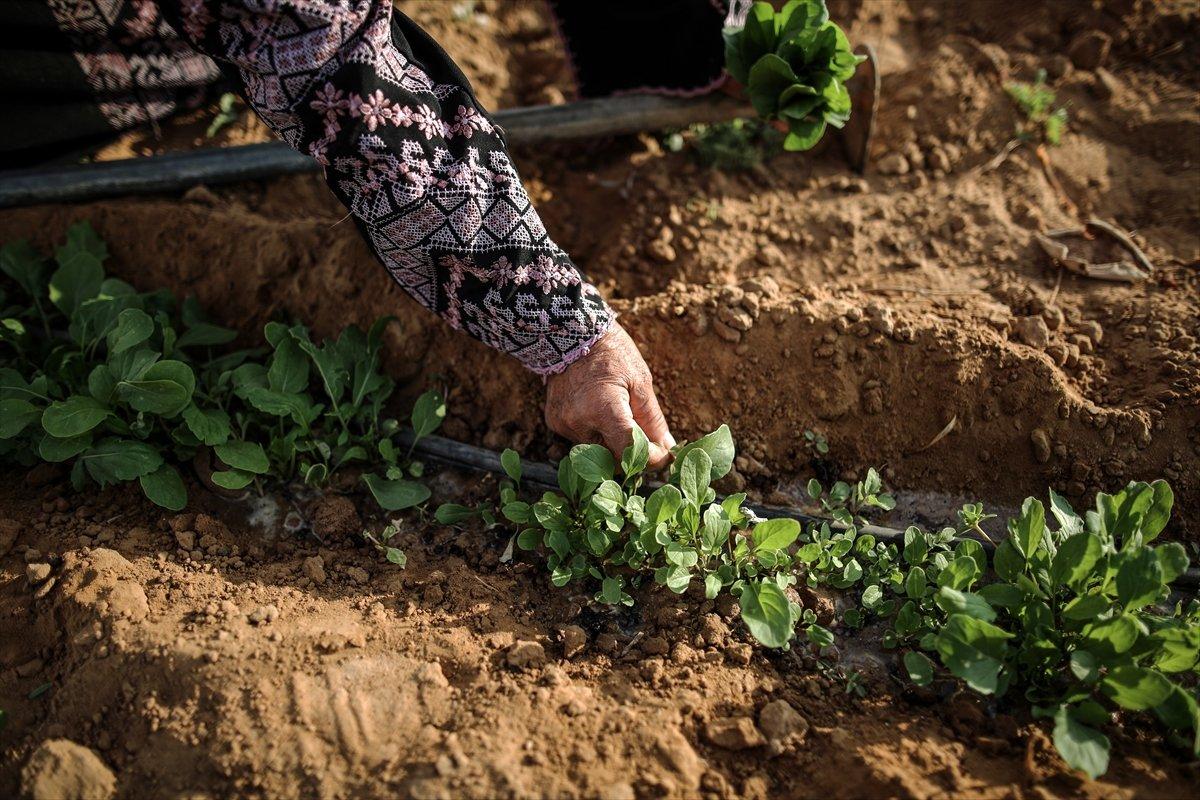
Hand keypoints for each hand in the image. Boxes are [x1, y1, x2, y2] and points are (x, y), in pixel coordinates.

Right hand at [545, 324, 674, 468]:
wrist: (572, 333)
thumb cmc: (612, 353)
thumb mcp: (640, 381)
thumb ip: (652, 418)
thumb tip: (666, 446)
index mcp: (604, 410)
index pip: (630, 451)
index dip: (651, 459)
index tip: (663, 455)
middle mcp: (580, 422)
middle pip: (612, 458)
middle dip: (632, 454)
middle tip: (648, 441)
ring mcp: (564, 424)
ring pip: (596, 451)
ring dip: (612, 444)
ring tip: (622, 420)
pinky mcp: (554, 422)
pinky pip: (580, 439)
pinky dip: (595, 434)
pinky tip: (599, 413)